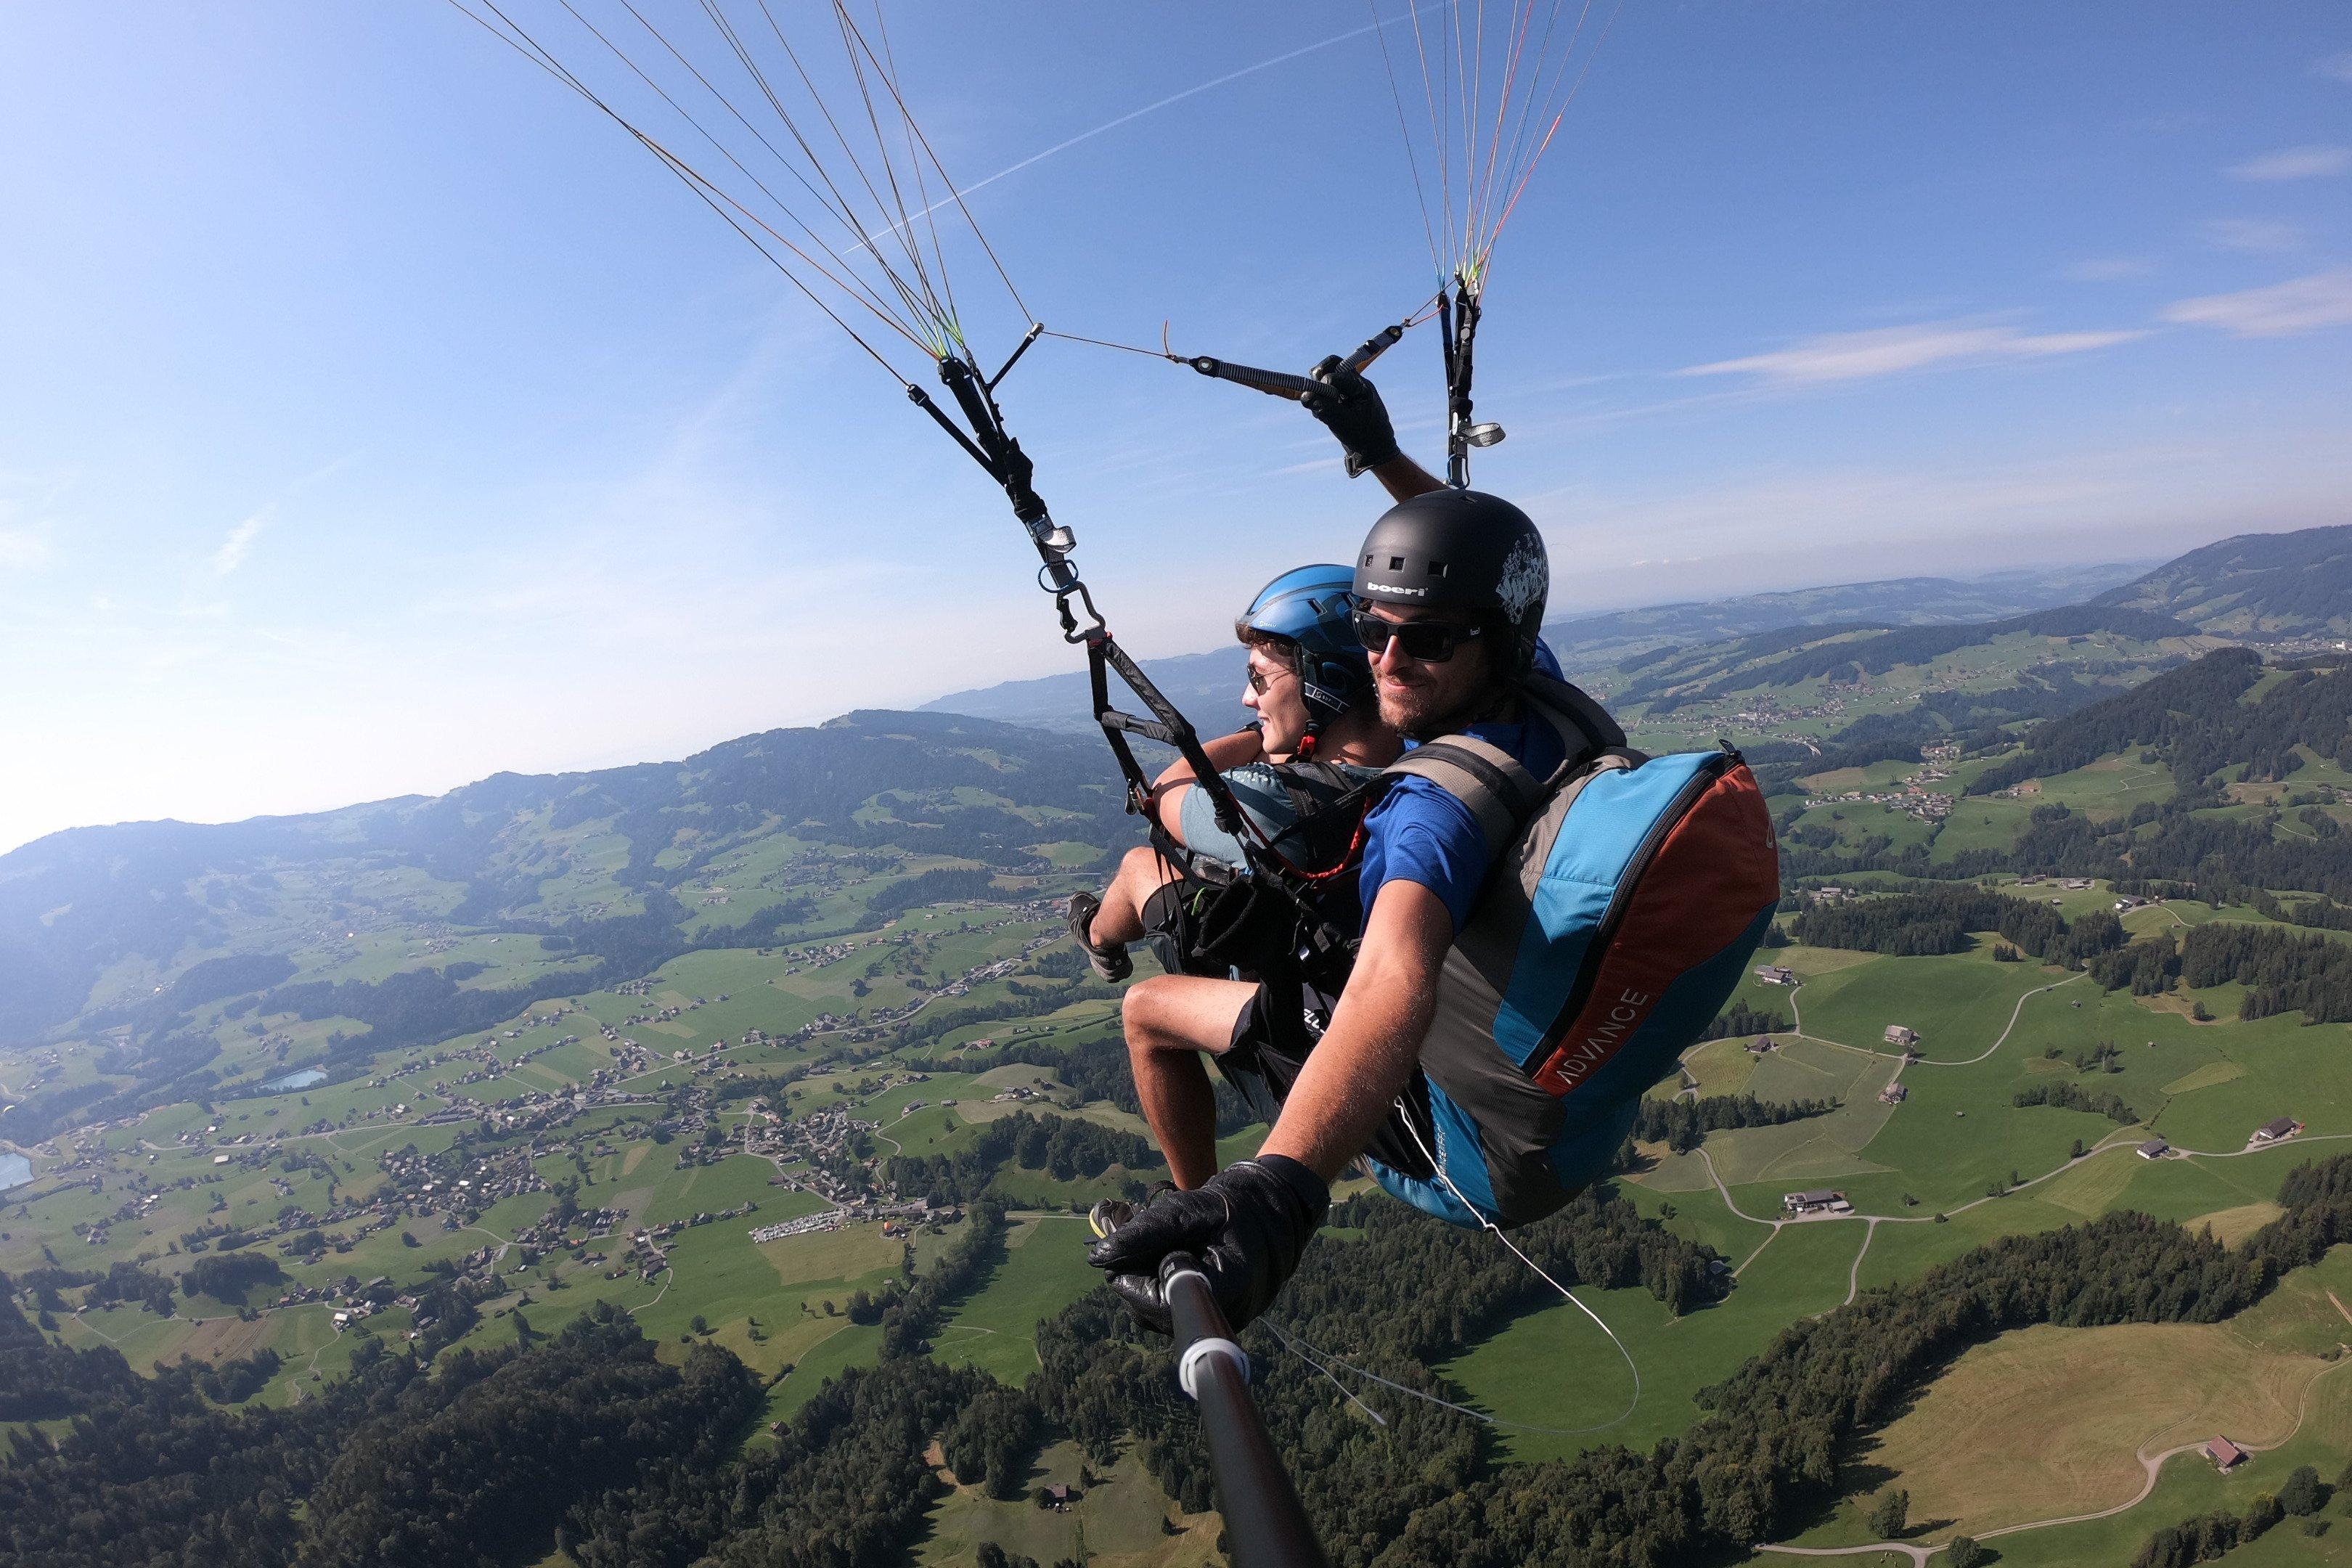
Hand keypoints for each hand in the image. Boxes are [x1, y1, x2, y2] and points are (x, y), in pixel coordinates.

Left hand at [1086, 1156, 1329, 1331]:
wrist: (1277, 1211)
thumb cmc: (1236, 1205)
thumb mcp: (1190, 1209)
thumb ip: (1145, 1232)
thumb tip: (1099, 1255)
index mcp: (1222, 1291)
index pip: (1153, 1303)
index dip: (1130, 1273)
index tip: (1125, 1239)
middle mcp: (1222, 1316)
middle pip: (1152, 1309)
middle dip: (1135, 1269)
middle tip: (1134, 1227)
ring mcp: (1219, 1319)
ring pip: (1159, 1308)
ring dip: (1146, 1272)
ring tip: (1154, 1233)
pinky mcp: (1214, 1313)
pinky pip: (1174, 1304)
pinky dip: (1161, 1276)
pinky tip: (1167, 1247)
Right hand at [1299, 356, 1400, 476]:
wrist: (1375, 450)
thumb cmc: (1363, 436)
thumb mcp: (1342, 422)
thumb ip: (1324, 408)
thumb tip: (1305, 395)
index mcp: (1360, 386)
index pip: (1335, 374)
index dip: (1323, 384)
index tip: (1318, 400)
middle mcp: (1356, 384)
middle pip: (1333, 364)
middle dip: (1319, 374)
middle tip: (1312, 389)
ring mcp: (1350, 390)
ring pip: (1329, 376)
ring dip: (1319, 386)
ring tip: (1317, 404)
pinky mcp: (1344, 399)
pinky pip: (1329, 389)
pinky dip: (1321, 397)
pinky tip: (1321, 412)